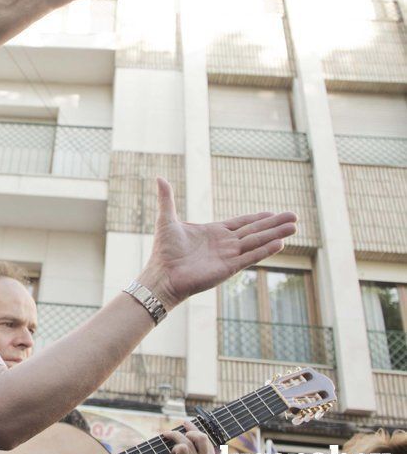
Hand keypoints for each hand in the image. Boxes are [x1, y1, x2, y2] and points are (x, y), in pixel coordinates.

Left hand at [138, 177, 296, 308]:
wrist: (161, 276)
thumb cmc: (162, 252)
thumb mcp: (166, 220)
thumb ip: (167, 199)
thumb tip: (159, 177)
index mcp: (213, 233)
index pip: (241, 223)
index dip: (258, 218)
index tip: (273, 213)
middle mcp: (223, 244)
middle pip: (254, 231)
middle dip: (274, 224)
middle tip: (294, 216)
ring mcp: (227, 256)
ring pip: (256, 242)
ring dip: (275, 234)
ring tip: (294, 227)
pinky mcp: (228, 268)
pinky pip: (250, 257)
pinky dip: (264, 250)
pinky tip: (280, 243)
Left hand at [161, 420, 219, 453]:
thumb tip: (189, 444)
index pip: (207, 440)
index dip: (195, 429)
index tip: (186, 423)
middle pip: (200, 436)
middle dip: (187, 429)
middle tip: (174, 431)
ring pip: (188, 439)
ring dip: (175, 436)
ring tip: (168, 440)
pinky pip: (181, 448)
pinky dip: (174, 445)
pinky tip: (170, 452)